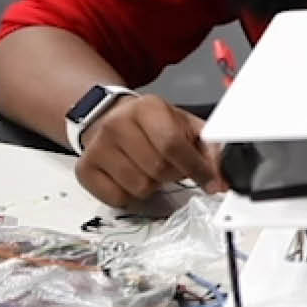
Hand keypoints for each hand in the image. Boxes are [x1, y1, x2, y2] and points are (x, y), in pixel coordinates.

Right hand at [75, 94, 225, 206]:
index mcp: (147, 108)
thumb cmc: (156, 125)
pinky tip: (130, 176)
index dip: (196, 168)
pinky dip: (131, 195)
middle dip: (174, 174)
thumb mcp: (187, 126)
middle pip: (158, 169)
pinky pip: (118, 198)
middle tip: (172, 166)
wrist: (113, 119)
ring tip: (150, 168)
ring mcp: (97, 147)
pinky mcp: (84, 169)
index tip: (211, 183)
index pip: (173, 144)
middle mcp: (117, 124)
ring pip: (139, 187)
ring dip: (153, 185)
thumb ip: (209, 148)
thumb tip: (221, 180)